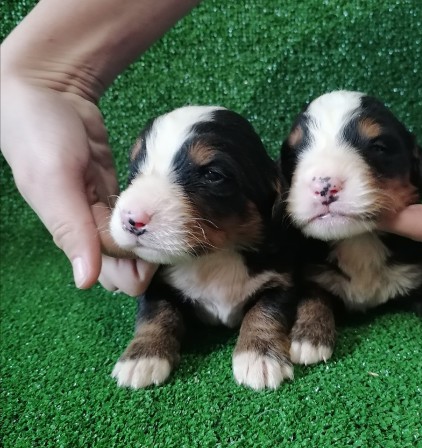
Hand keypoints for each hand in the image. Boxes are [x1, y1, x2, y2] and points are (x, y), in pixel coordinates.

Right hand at [1, 76, 156, 294]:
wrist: (48, 92)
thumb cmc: (40, 136)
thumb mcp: (54, 182)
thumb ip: (72, 229)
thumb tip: (85, 281)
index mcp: (73, 234)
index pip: (112, 274)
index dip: (137, 271)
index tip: (158, 252)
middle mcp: (89, 228)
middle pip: (126, 264)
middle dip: (148, 260)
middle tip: (170, 236)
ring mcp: (103, 209)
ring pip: (134, 244)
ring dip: (153, 242)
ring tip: (174, 226)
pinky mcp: (115, 191)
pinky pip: (136, 218)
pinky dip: (150, 221)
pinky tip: (166, 215)